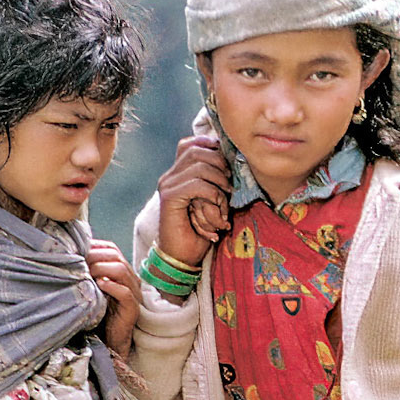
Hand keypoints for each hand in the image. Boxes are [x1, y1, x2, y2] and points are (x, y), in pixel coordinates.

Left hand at [86, 240, 141, 360]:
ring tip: (87, 273)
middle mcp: (130, 279)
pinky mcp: (133, 308)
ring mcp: (133, 293)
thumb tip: (69, 256)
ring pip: (121, 270)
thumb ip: (87, 273)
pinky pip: (125, 293)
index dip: (95, 246)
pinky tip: (99, 285)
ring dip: (101, 268)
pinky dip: (111, 286)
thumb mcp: (91, 288)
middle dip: (95, 256)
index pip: (112, 249)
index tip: (77, 250)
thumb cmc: (98, 314)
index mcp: (121, 271)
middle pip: (116, 256)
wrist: (108, 341)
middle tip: (79, 262)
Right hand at [155, 134, 231, 269]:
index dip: (212, 147)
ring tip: (226, 198)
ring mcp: (167, 185)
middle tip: (230, 185)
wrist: (182, 257)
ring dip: (219, 181)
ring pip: (199, 166)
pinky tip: (218, 207)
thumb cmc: (200, 230)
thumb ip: (215, 179)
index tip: (228, 166)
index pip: (191, 143)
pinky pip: (197, 184)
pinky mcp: (169, 197)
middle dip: (220, 164)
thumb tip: (232, 159)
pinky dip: (213, 193)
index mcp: (177, 172)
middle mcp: (169, 175)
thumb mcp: (211, 199)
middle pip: (197, 150)